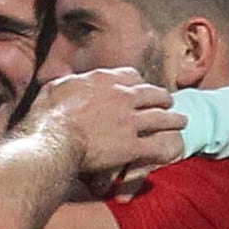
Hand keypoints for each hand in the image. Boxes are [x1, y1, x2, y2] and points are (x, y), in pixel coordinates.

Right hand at [30, 69, 186, 183]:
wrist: (53, 140)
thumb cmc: (47, 116)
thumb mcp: (54, 88)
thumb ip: (65, 82)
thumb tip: (63, 78)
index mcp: (104, 81)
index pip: (130, 76)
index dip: (139, 82)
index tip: (140, 86)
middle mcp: (122, 97)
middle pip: (152, 94)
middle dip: (163, 97)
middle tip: (169, 101)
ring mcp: (130, 121)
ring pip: (161, 118)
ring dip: (174, 120)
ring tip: (182, 122)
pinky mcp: (131, 146)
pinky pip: (155, 147)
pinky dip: (166, 149)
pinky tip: (173, 152)